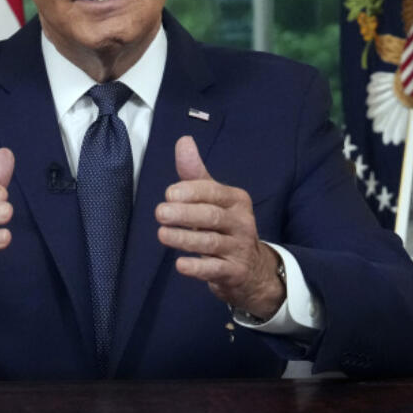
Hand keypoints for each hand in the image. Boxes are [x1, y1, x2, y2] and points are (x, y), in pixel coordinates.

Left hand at [155, 136, 283, 319]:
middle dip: (185, 214)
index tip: (169, 194)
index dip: (191, 192)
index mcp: (236, 200)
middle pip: (212, 216)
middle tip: (160, 213)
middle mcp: (241, 222)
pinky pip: (215, 269)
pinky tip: (180, 264)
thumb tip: (183, 140)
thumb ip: (195, 174)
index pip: (214, 192)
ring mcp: (239, 248)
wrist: (252, 268)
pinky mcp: (235, 272)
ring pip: (211, 242)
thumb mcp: (213, 199)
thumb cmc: (224, 226)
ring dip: (185, 239)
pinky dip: (198, 267)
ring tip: (162, 235)